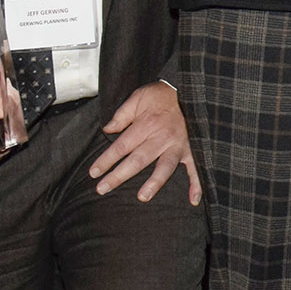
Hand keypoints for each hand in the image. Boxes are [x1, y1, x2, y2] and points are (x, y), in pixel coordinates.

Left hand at [91, 80, 201, 203]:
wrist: (190, 89)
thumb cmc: (161, 95)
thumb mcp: (138, 97)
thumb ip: (122, 115)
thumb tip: (107, 130)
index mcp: (147, 124)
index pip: (122, 146)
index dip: (106, 160)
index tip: (94, 172)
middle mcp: (162, 137)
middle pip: (138, 160)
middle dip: (119, 175)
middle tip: (102, 189)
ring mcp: (178, 144)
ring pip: (165, 167)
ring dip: (155, 182)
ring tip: (143, 197)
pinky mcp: (192, 149)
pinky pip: (195, 168)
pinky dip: (196, 184)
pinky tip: (193, 199)